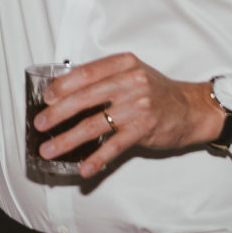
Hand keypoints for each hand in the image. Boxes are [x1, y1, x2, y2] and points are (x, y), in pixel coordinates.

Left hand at [34, 53, 223, 178]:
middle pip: (85, 98)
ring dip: (68, 140)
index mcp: (123, 64)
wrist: (191, 108)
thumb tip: (64, 91)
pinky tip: (84, 169)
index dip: (62, 86)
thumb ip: (104, 77)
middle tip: (40, 125)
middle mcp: (131, 82)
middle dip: (57, 114)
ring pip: (94, 124)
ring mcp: (138, 106)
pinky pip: (114, 146)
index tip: (46, 98)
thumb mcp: (132, 72)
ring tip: (50, 150)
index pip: (86, 72)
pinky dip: (97, 159)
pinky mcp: (144, 129)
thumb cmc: (156, 90)